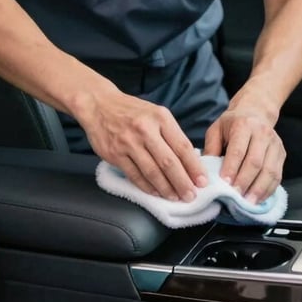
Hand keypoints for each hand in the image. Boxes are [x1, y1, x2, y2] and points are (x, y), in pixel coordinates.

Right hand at [79, 89, 207, 200]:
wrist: (99, 104)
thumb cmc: (131, 111)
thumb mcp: (155, 113)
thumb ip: (171, 134)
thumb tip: (189, 161)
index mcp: (160, 118)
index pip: (182, 146)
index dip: (194, 167)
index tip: (202, 181)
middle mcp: (145, 129)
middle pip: (169, 162)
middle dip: (182, 182)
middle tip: (191, 196)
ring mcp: (128, 143)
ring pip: (152, 172)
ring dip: (166, 188)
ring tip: (175, 197)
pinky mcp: (115, 154)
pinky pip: (135, 175)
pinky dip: (147, 187)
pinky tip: (156, 192)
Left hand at [203, 107, 285, 203]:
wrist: (255, 112)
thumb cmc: (232, 124)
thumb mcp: (216, 129)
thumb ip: (211, 148)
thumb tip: (206, 171)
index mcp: (243, 125)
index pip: (238, 150)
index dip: (232, 168)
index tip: (225, 183)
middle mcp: (262, 133)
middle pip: (255, 162)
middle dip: (245, 182)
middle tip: (235, 196)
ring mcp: (275, 144)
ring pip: (269, 170)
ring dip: (258, 189)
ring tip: (248, 202)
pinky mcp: (282, 154)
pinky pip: (277, 175)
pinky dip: (268, 189)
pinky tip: (259, 199)